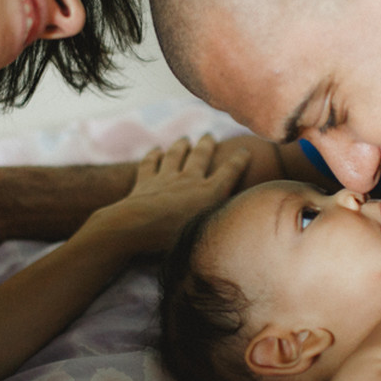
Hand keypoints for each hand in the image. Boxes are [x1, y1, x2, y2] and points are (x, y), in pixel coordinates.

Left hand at [86, 134, 249, 253]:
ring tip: (184, 139)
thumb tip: (237, 245)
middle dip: (206, 144)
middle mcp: (189, 181)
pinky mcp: (145, 182)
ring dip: (180, 146)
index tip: (245, 149)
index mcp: (209, 193)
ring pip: (175, 155)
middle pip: (200, 156)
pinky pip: (149, 164)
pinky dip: (152, 156)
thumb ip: (219, 233)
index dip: (239, 160)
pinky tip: (155, 150)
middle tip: (209, 135)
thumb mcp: (204, 237)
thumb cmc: (172, 238)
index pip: (229, 172)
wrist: (136, 227)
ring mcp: (165, 178)